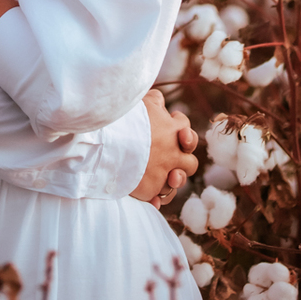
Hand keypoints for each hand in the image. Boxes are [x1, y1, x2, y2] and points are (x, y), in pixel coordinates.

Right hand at [129, 88, 198, 206]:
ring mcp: (164, 173)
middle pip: (190, 162)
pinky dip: (156, 199)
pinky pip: (160, 198)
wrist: (110, 142)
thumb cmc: (125, 118)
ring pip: (178, 182)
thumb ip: (155, 101)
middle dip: (182, 161)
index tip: (169, 128)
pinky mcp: (151, 189)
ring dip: (172, 180)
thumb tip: (160, 100)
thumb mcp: (142, 103)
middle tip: (168, 158)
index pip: (186, 128)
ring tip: (160, 177)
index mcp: (174, 130)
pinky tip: (150, 198)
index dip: (179, 129)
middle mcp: (173, 153)